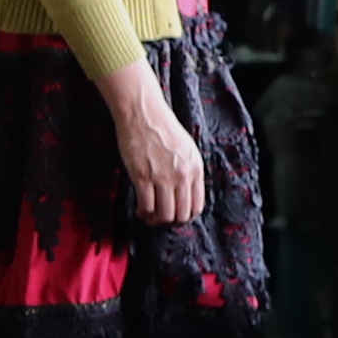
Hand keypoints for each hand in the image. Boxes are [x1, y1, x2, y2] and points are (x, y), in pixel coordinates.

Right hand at [96, 56, 207, 228]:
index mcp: (195, 169)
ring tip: (149, 216)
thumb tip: (183, 192)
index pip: (197, 206)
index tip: (176, 216)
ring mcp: (162, 177)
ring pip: (164, 214)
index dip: (185, 217)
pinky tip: (140, 209)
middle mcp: (182, 176)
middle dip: (171, 222)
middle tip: (161, 219)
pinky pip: (146, 206)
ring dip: (156, 220)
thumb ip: (188, 171)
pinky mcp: (142, 177)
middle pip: (181, 214)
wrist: (144, 114)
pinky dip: (143, 213)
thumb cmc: (162, 128)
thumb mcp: (186, 150)